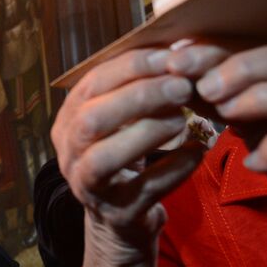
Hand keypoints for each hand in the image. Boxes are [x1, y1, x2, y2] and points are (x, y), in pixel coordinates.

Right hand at [51, 48, 204, 255]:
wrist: (121, 219)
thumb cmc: (126, 156)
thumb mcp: (119, 120)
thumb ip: (135, 88)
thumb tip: (176, 47)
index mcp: (68, 120)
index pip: (92, 84)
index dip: (131, 67)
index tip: (169, 56)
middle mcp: (69, 153)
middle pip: (92, 119)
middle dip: (139, 96)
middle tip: (181, 86)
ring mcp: (88, 187)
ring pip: (104, 157)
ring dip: (147, 132)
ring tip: (183, 118)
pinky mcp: (117, 214)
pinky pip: (143, 190)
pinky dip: (172, 169)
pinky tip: (198, 151)